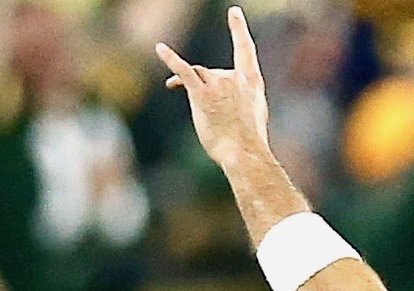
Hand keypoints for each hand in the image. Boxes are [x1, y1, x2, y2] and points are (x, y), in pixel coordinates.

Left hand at [158, 6, 271, 179]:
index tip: (234, 12)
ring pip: (199, 74)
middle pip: (214, 71)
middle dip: (207, 87)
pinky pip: (184, 71)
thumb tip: (228, 98)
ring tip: (173, 87)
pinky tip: (160, 48)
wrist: (244, 154)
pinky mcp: (201, 94)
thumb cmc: (248, 142)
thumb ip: (243, 100)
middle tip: (209, 113)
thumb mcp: (254, 115)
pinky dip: (171, 59)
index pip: (245, 50)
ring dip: (188, 81)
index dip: (238, 30)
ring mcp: (218, 84)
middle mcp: (235, 78)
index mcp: (252, 83)